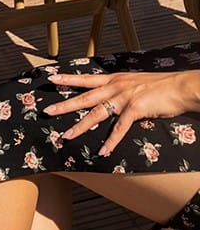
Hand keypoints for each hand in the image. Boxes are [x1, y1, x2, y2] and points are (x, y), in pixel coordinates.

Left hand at [44, 69, 199, 155]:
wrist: (180, 87)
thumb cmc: (160, 86)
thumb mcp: (135, 82)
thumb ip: (121, 89)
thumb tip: (111, 96)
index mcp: (114, 79)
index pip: (86, 79)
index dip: (69, 79)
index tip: (52, 78)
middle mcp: (116, 86)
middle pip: (85, 97)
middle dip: (65, 104)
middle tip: (48, 110)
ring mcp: (125, 97)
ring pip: (97, 113)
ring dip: (81, 126)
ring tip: (67, 136)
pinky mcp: (136, 108)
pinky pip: (120, 128)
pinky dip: (111, 141)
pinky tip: (103, 151)